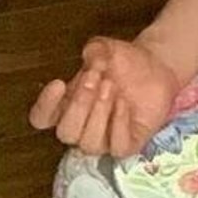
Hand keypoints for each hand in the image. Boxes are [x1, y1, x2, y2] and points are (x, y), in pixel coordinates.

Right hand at [28, 36, 181, 158]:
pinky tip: (123, 104)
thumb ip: (94, 51)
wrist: (156, 65)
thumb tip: (92, 59)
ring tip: (111, 87)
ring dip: (99, 113)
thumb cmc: (124, 62)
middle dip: (79, 105)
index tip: (58, 83)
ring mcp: (105, 138)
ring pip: (89, 143)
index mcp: (66, 107)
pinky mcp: (129, 143)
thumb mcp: (105, 49)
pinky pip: (118, 148)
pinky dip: (119, 126)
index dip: (45, 106)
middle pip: (66, 132)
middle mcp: (82, 127)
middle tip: (95, 79)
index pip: (41, 119)